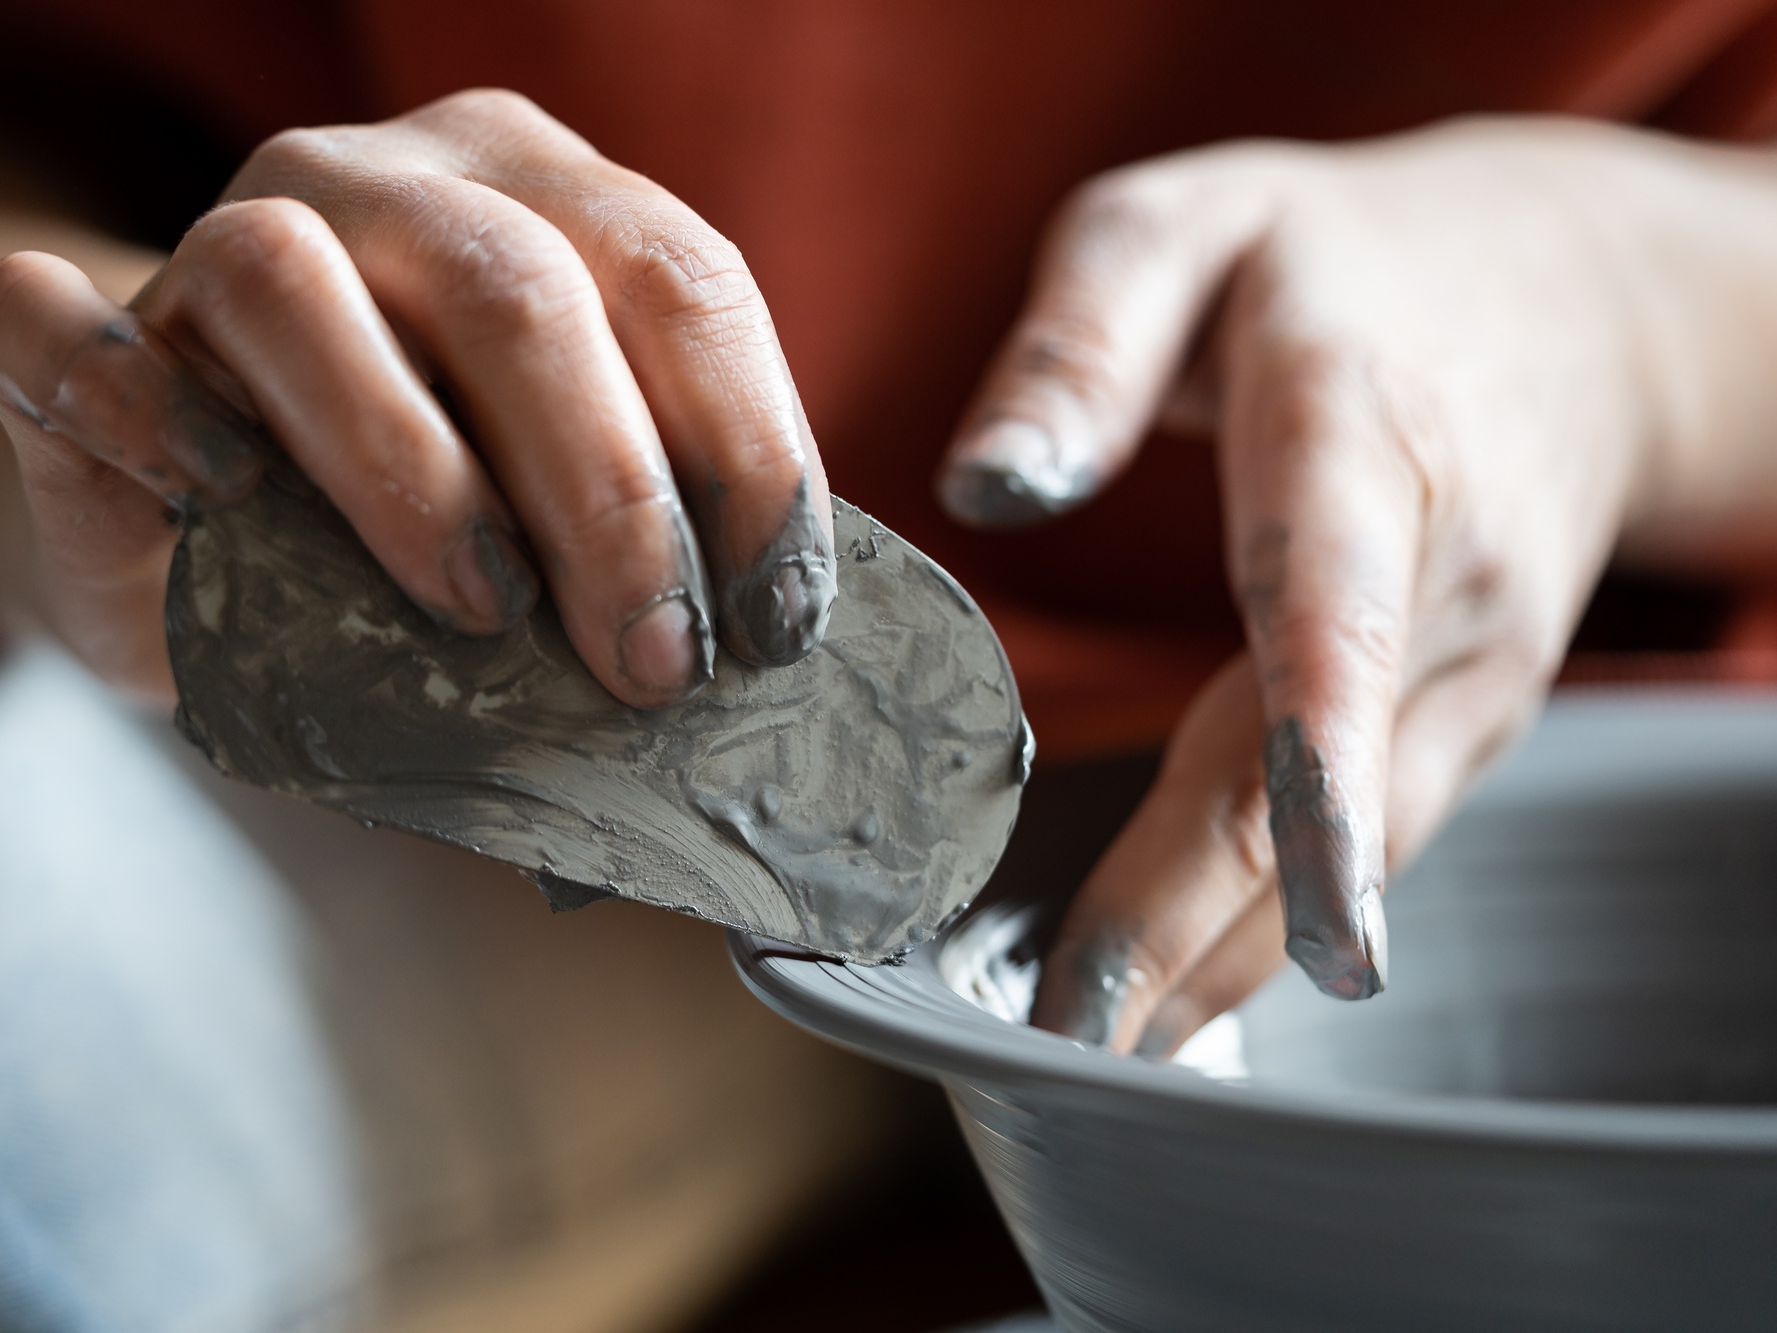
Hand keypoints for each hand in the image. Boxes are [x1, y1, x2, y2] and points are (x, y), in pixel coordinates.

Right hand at [0, 90, 833, 707]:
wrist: (188, 530)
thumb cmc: (408, 535)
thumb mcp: (553, 514)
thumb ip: (637, 533)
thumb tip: (755, 653)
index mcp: (533, 196)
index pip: (679, 278)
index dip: (748, 451)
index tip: (772, 621)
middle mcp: (378, 183)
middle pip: (513, 285)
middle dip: (608, 492)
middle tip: (649, 661)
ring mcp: (208, 236)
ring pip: (292, 280)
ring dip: (408, 463)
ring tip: (484, 612)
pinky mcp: (66, 335)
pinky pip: (66, 332)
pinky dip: (146, 415)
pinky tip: (224, 507)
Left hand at [938, 117, 1776, 1050]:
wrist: (1555, 297)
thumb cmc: (1325, 260)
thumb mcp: (1184, 226)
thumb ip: (1086, 341)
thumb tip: (990, 483)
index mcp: (1360, 438)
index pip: (1332, 625)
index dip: (1305, 781)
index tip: (1278, 917)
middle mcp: (1441, 582)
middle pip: (1310, 789)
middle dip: (1194, 934)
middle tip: (1067, 1051)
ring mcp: (1469, 670)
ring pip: (1345, 852)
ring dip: (1223, 961)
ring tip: (1093, 1055)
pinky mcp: (1463, 719)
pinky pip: (1361, 844)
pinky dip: (1263, 923)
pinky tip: (1168, 982)